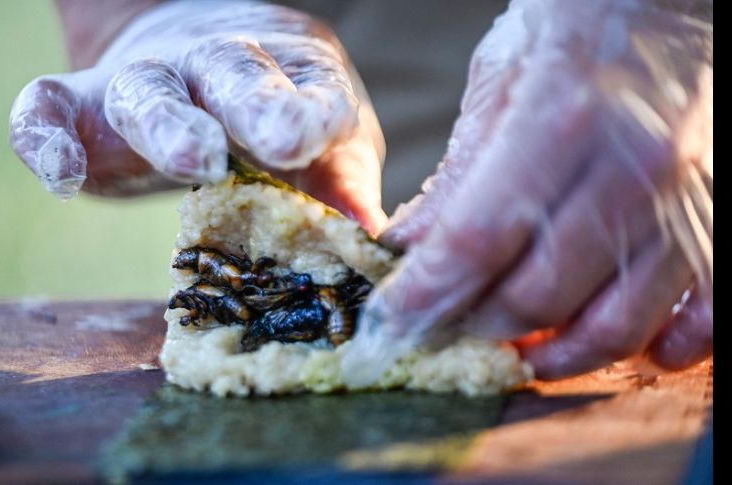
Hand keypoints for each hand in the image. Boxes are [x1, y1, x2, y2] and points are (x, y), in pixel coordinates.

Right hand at [9, 0, 386, 233]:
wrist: (200, 72)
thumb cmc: (277, 126)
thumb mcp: (323, 151)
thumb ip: (342, 188)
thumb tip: (370, 245)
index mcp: (289, 79)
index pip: (305, 89)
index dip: (309, 112)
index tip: (306, 139)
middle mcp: (218, 71)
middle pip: (230, 76)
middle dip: (247, 107)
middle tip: (261, 144)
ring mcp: (150, 83)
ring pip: (148, 90)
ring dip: (166, 122)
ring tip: (190, 160)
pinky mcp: (87, 107)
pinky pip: (50, 107)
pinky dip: (44, 137)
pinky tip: (62, 177)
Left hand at [343, 0, 711, 382]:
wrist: (662, 1)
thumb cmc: (572, 31)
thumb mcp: (496, 86)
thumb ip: (456, 177)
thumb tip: (409, 251)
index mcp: (558, 124)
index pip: (476, 240)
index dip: (425, 294)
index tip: (390, 323)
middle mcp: (631, 169)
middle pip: (538, 293)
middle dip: (478, 325)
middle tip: (448, 327)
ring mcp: (684, 200)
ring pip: (616, 323)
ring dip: (557, 354)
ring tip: (520, 352)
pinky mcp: (720, 217)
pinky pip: (705, 317)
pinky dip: (664, 347)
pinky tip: (630, 348)